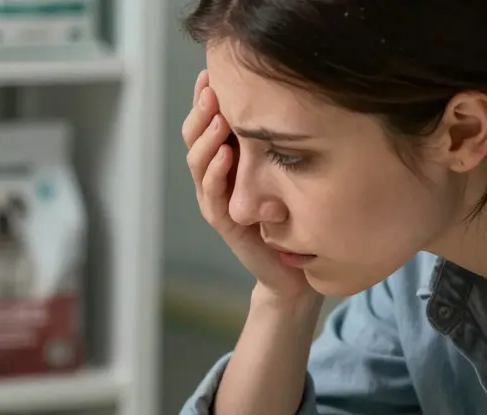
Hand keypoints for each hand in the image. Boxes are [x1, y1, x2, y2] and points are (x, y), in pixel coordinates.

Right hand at [182, 70, 317, 303]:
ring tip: (218, 117)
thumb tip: (279, 97)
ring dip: (207, 139)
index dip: (204, 100)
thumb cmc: (289, 216)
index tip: (210, 73)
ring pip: (198, 164)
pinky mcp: (227, 223)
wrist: (292, 269)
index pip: (205, 125)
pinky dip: (216, 173)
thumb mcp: (282, 169)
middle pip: (194, 140)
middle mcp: (215, 180)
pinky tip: (226, 153)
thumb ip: (271, 142)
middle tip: (210, 90)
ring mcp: (217, 202)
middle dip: (201, 113)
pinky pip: (214, 195)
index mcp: (225, 163)